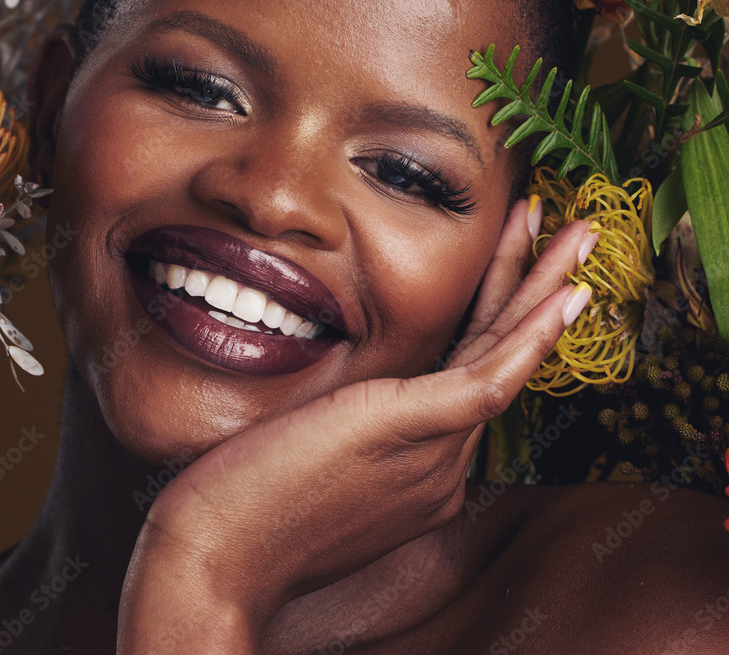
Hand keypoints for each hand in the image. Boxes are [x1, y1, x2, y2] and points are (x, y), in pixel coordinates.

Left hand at [117, 200, 594, 653]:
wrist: (216, 558)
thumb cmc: (243, 503)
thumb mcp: (307, 454)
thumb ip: (344, 428)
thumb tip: (340, 392)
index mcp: (422, 468)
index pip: (473, 373)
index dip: (500, 315)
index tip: (511, 263)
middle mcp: (442, 464)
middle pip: (502, 359)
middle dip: (539, 290)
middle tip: (574, 234)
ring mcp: (433, 455)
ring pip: (504, 356)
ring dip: (542, 287)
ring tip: (575, 233)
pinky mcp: (410, 433)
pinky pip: (487, 378)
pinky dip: (529, 335)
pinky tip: (561, 297)